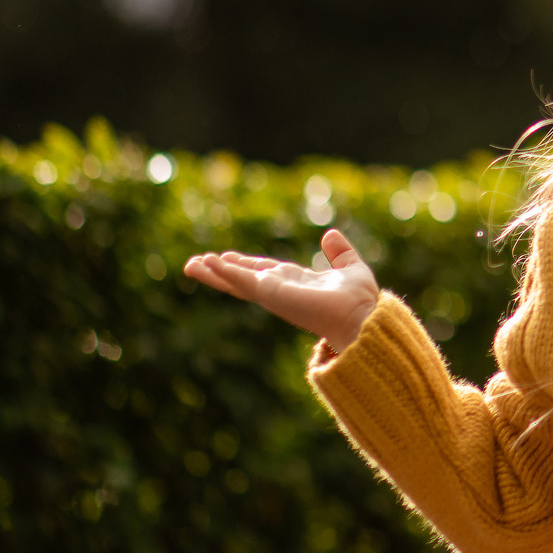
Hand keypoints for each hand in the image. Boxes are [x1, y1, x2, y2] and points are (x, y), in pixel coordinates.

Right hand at [184, 230, 379, 353]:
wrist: (361, 318)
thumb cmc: (361, 301)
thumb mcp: (351, 267)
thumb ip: (340, 252)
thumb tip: (329, 234)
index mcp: (297, 283)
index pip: (265, 271)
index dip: (246, 264)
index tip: (227, 257)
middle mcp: (281, 289)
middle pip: (244, 277)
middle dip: (221, 271)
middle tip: (196, 263)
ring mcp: (273, 293)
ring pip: (236, 281)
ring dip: (213, 273)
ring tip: (190, 265)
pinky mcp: (270, 293)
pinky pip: (242, 280)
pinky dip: (224, 272)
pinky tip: (207, 263)